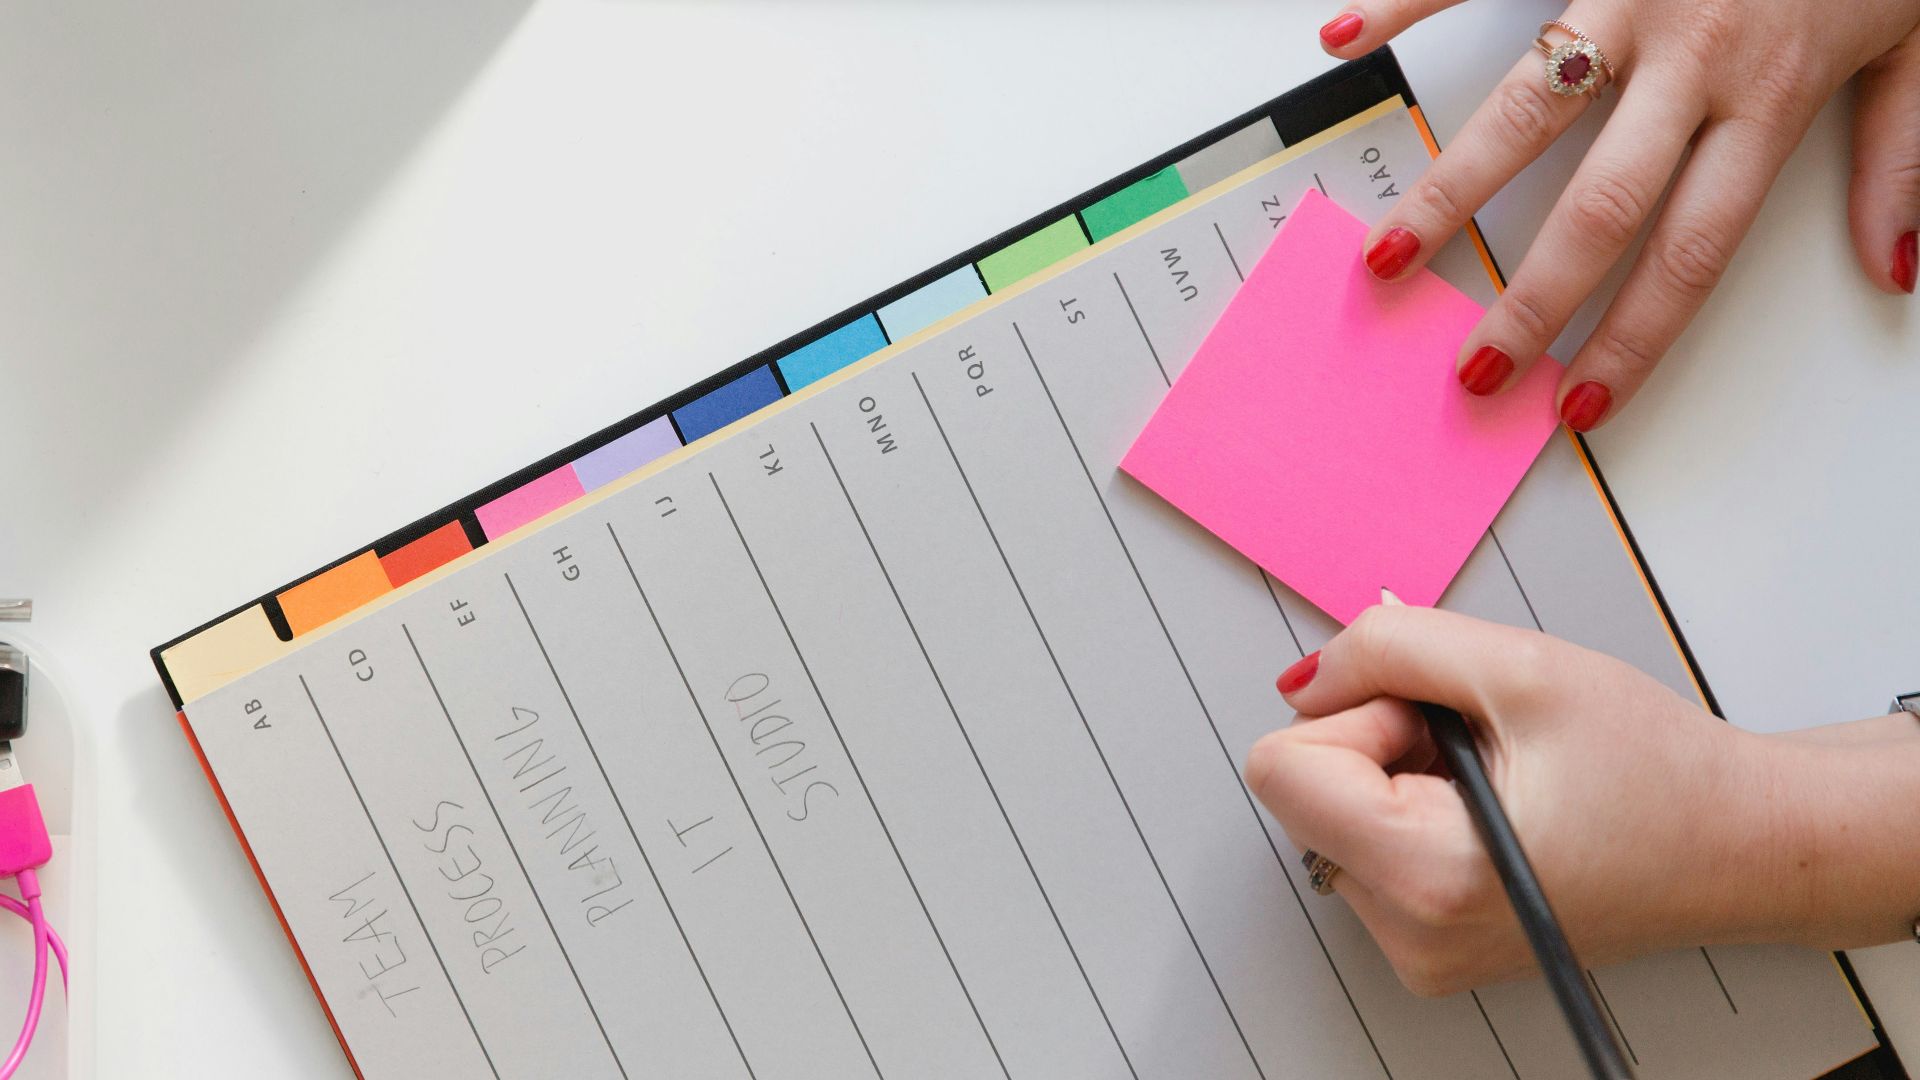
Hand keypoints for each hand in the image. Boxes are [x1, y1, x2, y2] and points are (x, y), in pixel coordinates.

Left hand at [1245, 606, 1812, 995]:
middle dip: (1379, 742)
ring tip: (1502, 780)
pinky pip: (1366, 846)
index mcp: (1427, 877)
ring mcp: (1415, 950)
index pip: (1281, 768)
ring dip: (1399, 774)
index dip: (1355, 715)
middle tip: (1483, 747)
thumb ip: (1388, 649)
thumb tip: (1304, 677)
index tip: (1439, 720)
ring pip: (1331, 814)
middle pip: (1301, 791)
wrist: (1741, 845)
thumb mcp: (1519, 666)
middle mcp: (1409, 934)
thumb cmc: (1657, 769)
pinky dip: (1414, 809)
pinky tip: (1495, 809)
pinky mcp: (1426, 945)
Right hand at [1317, 0, 1919, 430]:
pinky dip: (1400, 6)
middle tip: (1477, 363)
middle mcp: (1694, 54)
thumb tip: (1887, 263)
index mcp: (1773, 88)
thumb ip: (1901, 155)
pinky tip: (1346, 42)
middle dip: (1531, 301)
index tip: (1579, 400)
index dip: (1633, 338)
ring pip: (1524, 114)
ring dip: (1450, 194)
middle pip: (1600, 206)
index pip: (1693, 248)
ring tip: (1391, 258)